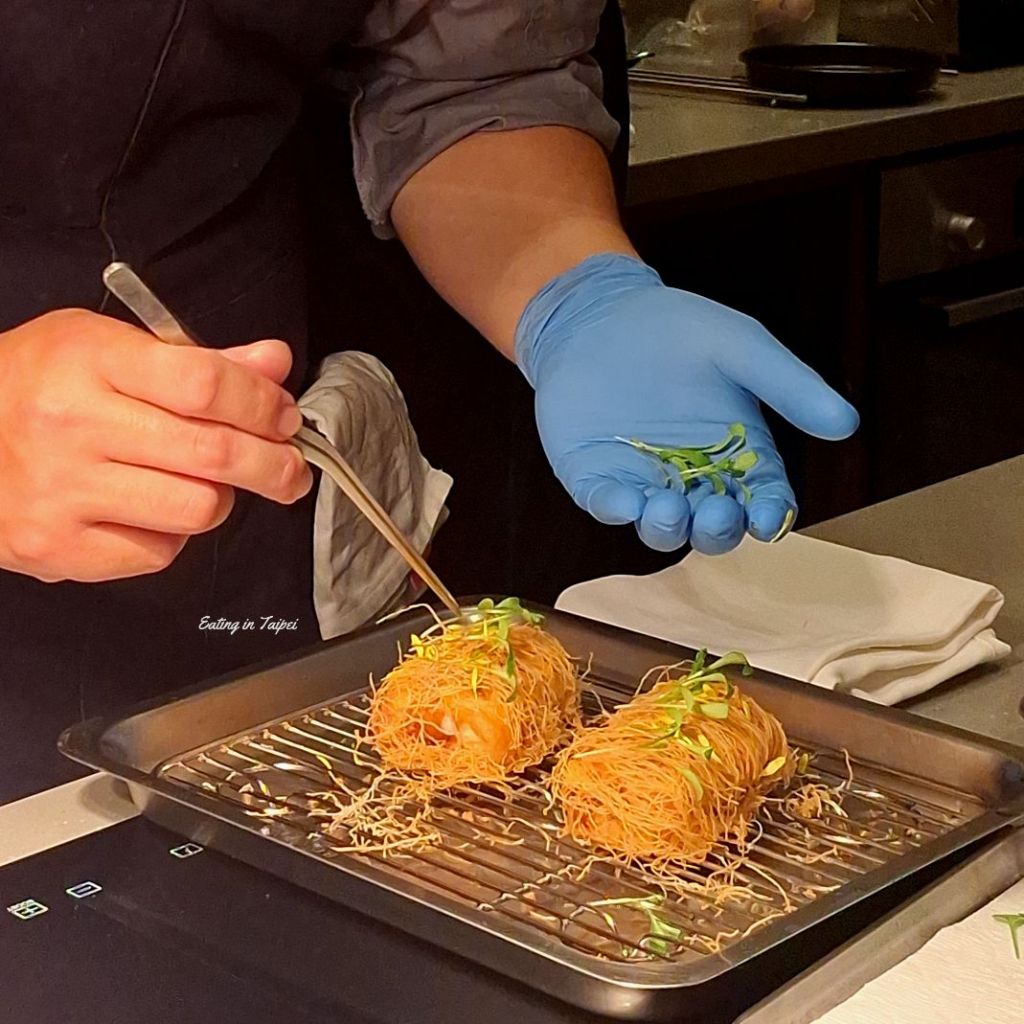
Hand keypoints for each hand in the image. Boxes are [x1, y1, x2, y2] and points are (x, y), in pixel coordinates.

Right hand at [0, 309, 310, 581]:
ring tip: (206, 482)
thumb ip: (200, 361)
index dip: (261, 404)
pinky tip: (153, 509)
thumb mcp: (108, 348)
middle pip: (212, 452)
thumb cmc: (38, 387)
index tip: (283, 417)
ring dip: (221, 498)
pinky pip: (159, 552)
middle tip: (291, 468)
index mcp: (89, 361)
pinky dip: (174, 534)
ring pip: (197, 508)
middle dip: (273, 463)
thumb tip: (275, 364)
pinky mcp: (59, 547)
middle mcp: (72, 425)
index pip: (204, 384)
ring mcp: (62, 492)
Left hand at [515, 254, 858, 554]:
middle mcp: (693, 479)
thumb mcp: (739, 346)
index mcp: (738, 455)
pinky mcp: (597, 478)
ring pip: (662, 528)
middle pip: (715, 526)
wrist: (600, 311)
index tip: (768, 517)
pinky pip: (607, 504)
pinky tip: (625, 501)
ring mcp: (643, 483)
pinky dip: (616, 508)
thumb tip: (848, 425)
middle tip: (716, 513)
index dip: (769, 515)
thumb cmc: (676, 327)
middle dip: (719, 529)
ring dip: (668, 529)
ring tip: (668, 510)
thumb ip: (788, 385)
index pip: (764, 500)